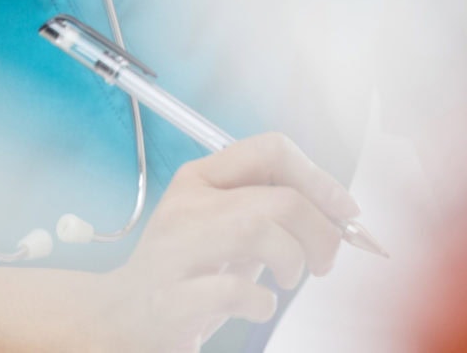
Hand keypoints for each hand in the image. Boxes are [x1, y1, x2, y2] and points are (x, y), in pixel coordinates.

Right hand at [82, 133, 357, 351]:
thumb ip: (270, 210)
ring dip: (294, 262)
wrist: (120, 316)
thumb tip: (342, 213)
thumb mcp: (224, 225)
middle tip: (324, 262)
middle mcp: (186, 205)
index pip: (272, 149)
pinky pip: (236, 291)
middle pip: (280, 199)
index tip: (345, 213)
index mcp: (200, 178)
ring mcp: (176, 251)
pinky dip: (262, 302)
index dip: (320, 178)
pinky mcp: (173, 299)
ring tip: (287, 279)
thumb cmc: (188, 270)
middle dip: (321, 233)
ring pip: (260, 232)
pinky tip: (257, 304)